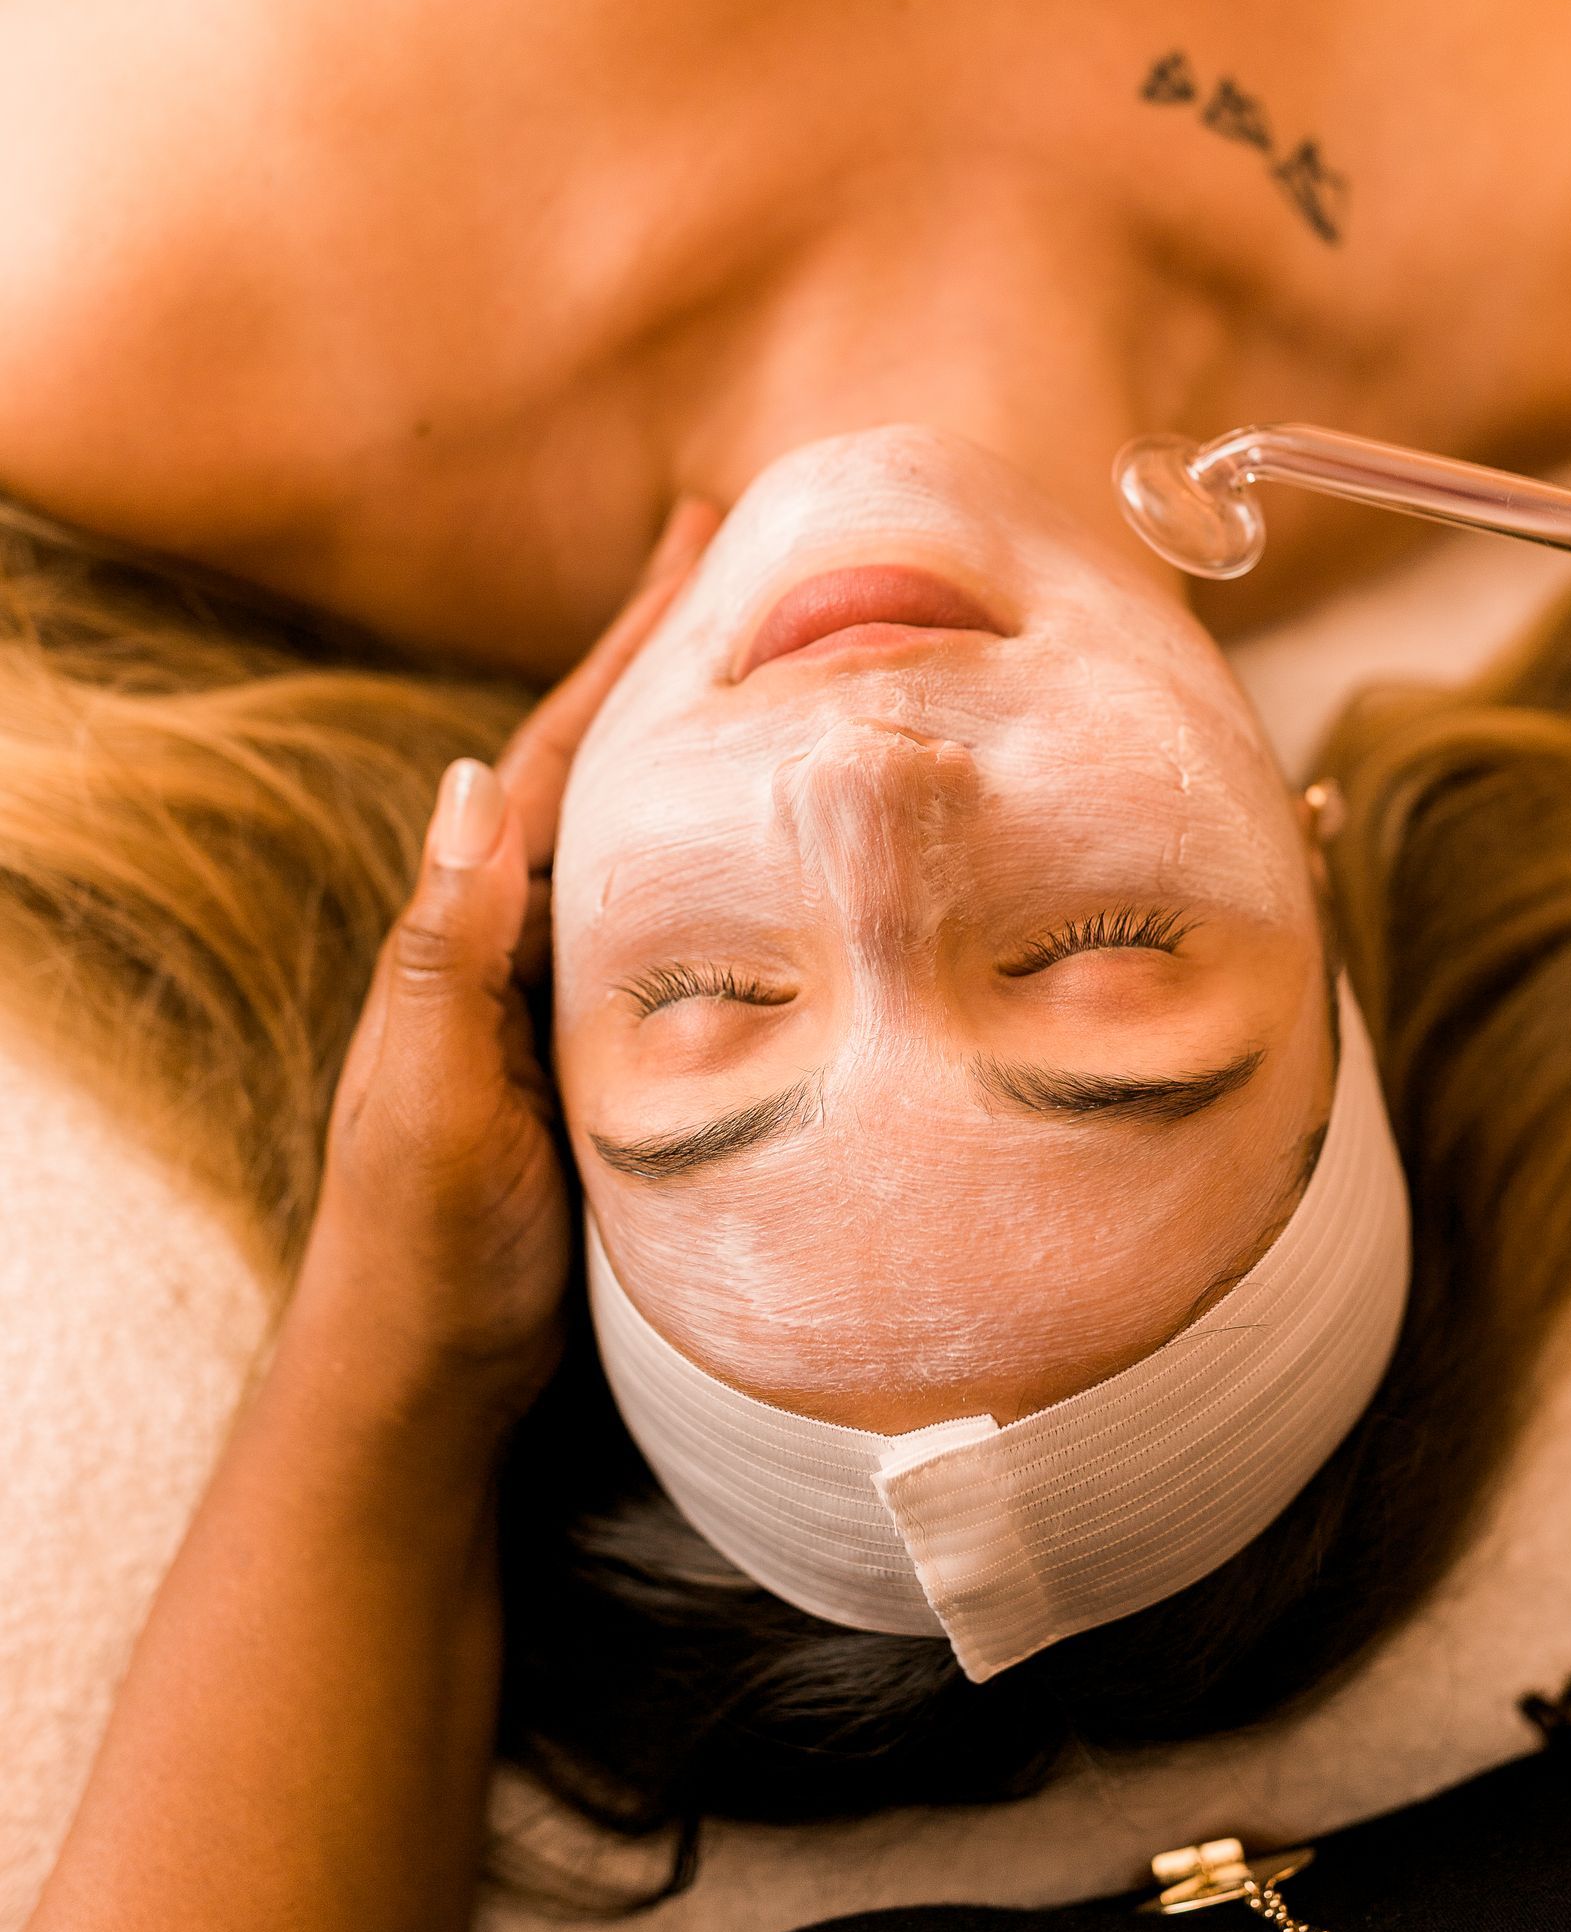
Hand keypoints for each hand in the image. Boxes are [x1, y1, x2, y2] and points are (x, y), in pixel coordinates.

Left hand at [281, 498, 721, 1456]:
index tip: (697, 547)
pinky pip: (685, 937)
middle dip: (672, 667)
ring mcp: (566, 1003)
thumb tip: (473, 780)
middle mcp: (517, 946)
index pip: (557, 755)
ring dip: (705, 754)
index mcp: (470, 930)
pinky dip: (729, 871)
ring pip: (652, 846)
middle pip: (608, 772)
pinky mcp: (616, 1069)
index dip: (626, 650)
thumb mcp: (432, 1101)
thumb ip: (450, 955)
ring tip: (787, 674)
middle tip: (752, 563)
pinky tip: (781, 859)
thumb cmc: (422, 1248)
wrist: (426, 1384)